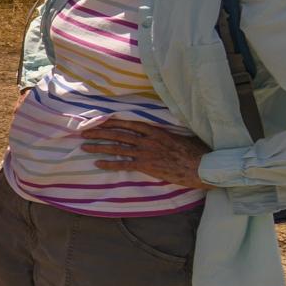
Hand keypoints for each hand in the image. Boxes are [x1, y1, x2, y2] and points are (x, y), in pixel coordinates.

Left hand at [80, 118, 212, 187]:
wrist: (202, 166)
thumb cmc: (195, 152)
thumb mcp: (181, 137)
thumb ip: (168, 134)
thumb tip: (162, 132)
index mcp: (156, 131)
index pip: (130, 123)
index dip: (113, 121)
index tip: (100, 119)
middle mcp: (149, 140)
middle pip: (119, 133)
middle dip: (100, 132)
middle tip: (84, 131)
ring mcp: (147, 152)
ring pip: (118, 147)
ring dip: (100, 146)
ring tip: (85, 145)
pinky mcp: (148, 166)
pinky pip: (124, 164)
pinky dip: (110, 163)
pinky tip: (98, 163)